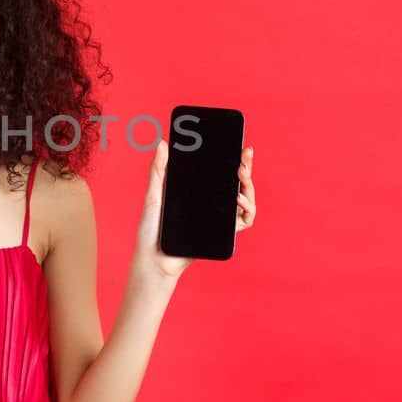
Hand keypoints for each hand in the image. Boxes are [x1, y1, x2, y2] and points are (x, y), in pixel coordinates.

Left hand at [133, 140, 256, 278]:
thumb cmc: (152, 229)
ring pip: (245, 198)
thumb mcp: (154, 195)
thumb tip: (162, 143)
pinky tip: (237, 199)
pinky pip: (244, 219)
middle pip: (236, 182)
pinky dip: (247, 208)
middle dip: (246, 166)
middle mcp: (212, 204)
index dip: (232, 158)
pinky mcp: (224, 232)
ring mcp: (219, 218)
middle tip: (245, 154)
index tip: (237, 145)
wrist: (155, 258)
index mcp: (198, 192)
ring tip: (241, 173)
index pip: (220, 172)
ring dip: (249, 184)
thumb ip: (158, 170)